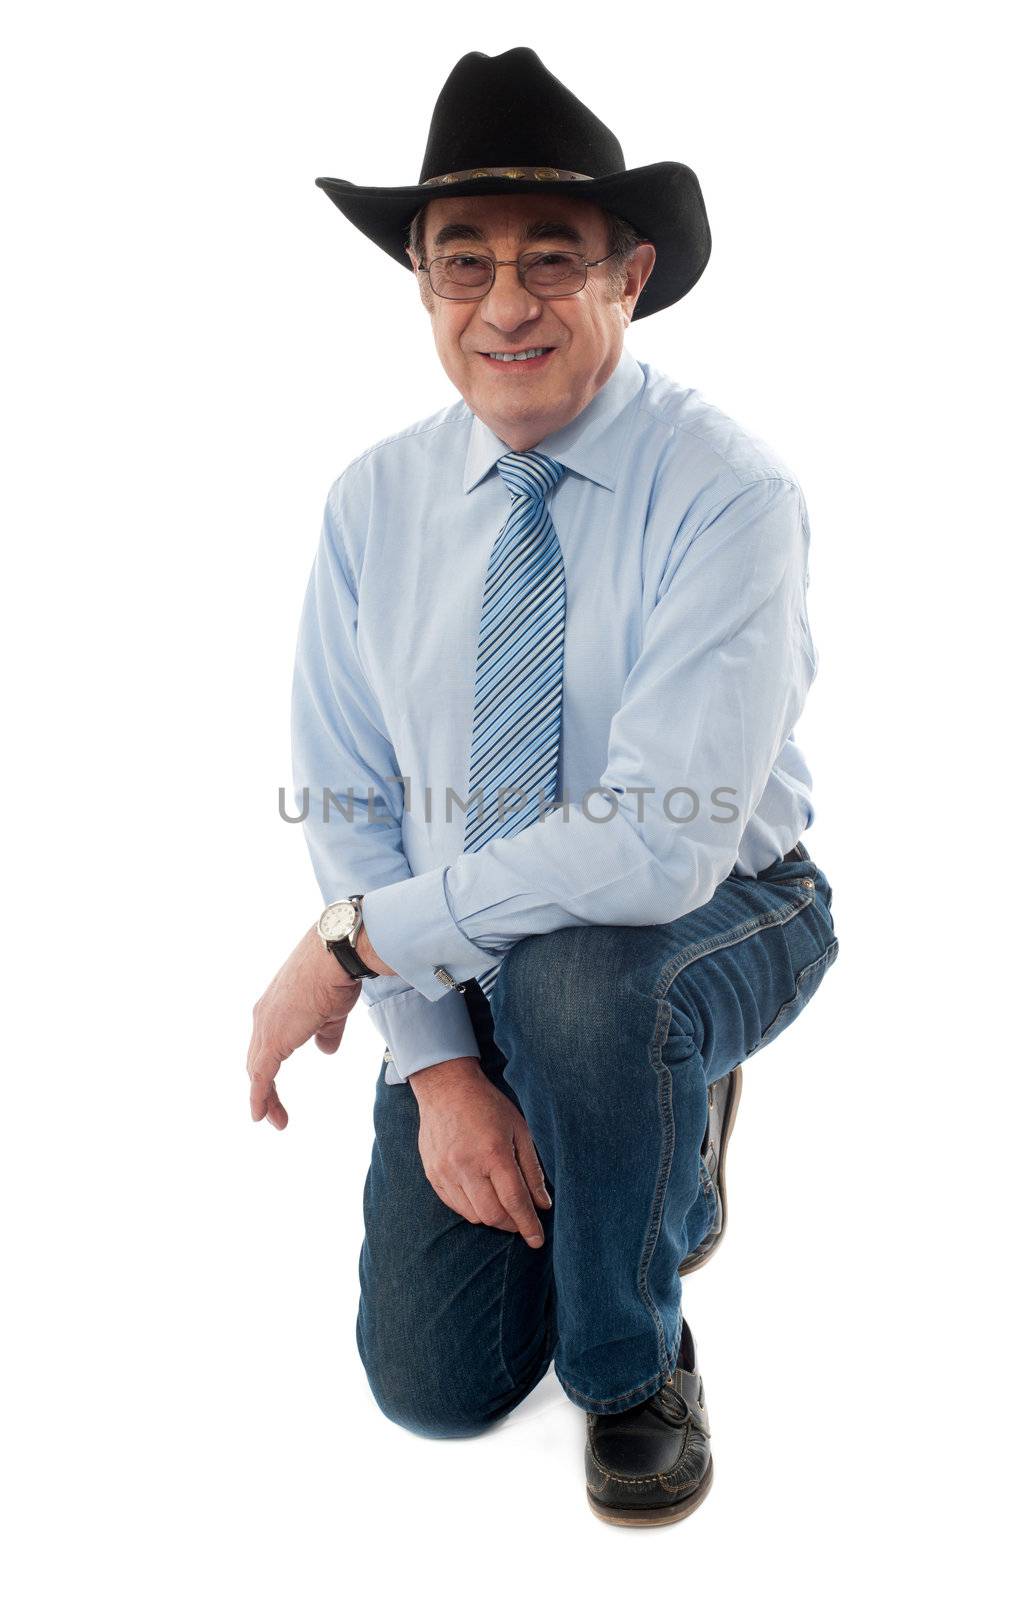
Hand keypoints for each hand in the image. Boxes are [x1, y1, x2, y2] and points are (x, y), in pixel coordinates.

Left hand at [247, 926, 359, 1128]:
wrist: (333, 958)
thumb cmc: (336, 975)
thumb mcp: (331, 1011)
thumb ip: (326, 1033)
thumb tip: (325, 1050)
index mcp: (274, 1008)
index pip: (266, 1045)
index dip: (267, 1070)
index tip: (273, 1090)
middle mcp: (263, 1017)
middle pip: (257, 1060)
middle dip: (263, 1088)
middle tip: (272, 1111)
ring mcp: (265, 1028)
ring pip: (257, 1071)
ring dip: (264, 1098)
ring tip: (273, 1120)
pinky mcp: (273, 1040)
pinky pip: (261, 1076)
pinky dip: (259, 1098)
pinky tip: (262, 1115)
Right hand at [411, 1057, 551, 1246]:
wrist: (446, 1088)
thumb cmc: (488, 1106)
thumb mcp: (520, 1130)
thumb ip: (532, 1170)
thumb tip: (543, 1204)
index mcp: (494, 1154)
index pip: (515, 1202)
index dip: (529, 1225)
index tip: (537, 1240)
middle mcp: (467, 1166)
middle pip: (492, 1215)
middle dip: (512, 1224)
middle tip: (522, 1220)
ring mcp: (445, 1172)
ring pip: (472, 1215)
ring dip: (492, 1218)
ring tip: (503, 1207)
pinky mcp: (432, 1174)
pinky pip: (454, 1206)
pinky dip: (471, 1209)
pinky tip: (482, 1197)